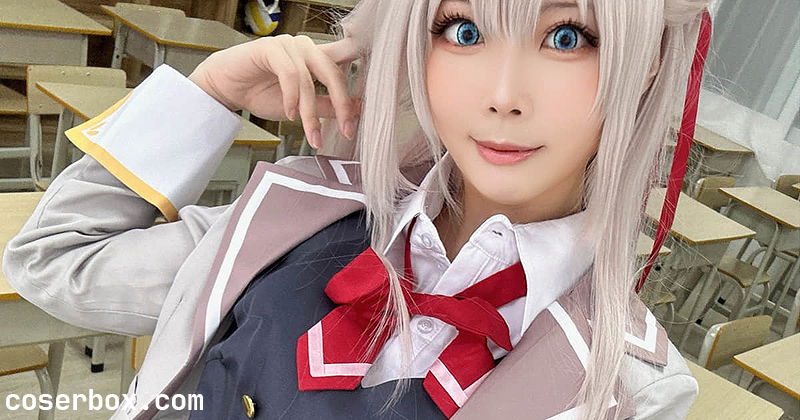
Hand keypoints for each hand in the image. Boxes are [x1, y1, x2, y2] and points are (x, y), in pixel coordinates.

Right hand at [188, 34, 361, 147]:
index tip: (378, 88)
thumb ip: (327, 106)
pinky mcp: (271, 48)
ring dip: (311, 112)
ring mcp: (289, 45)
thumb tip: (356, 109)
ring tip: (311, 134)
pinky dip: (292, 98)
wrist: (227, 89)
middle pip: (335, 73)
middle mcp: (307, 48)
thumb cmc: (262, 93)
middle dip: (343, 105)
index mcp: (318, 58)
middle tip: (347, 129)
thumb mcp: (302, 107)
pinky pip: (290, 74)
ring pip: (310, 80)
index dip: (364, 69)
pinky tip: (290, 114)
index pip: (347, 60)